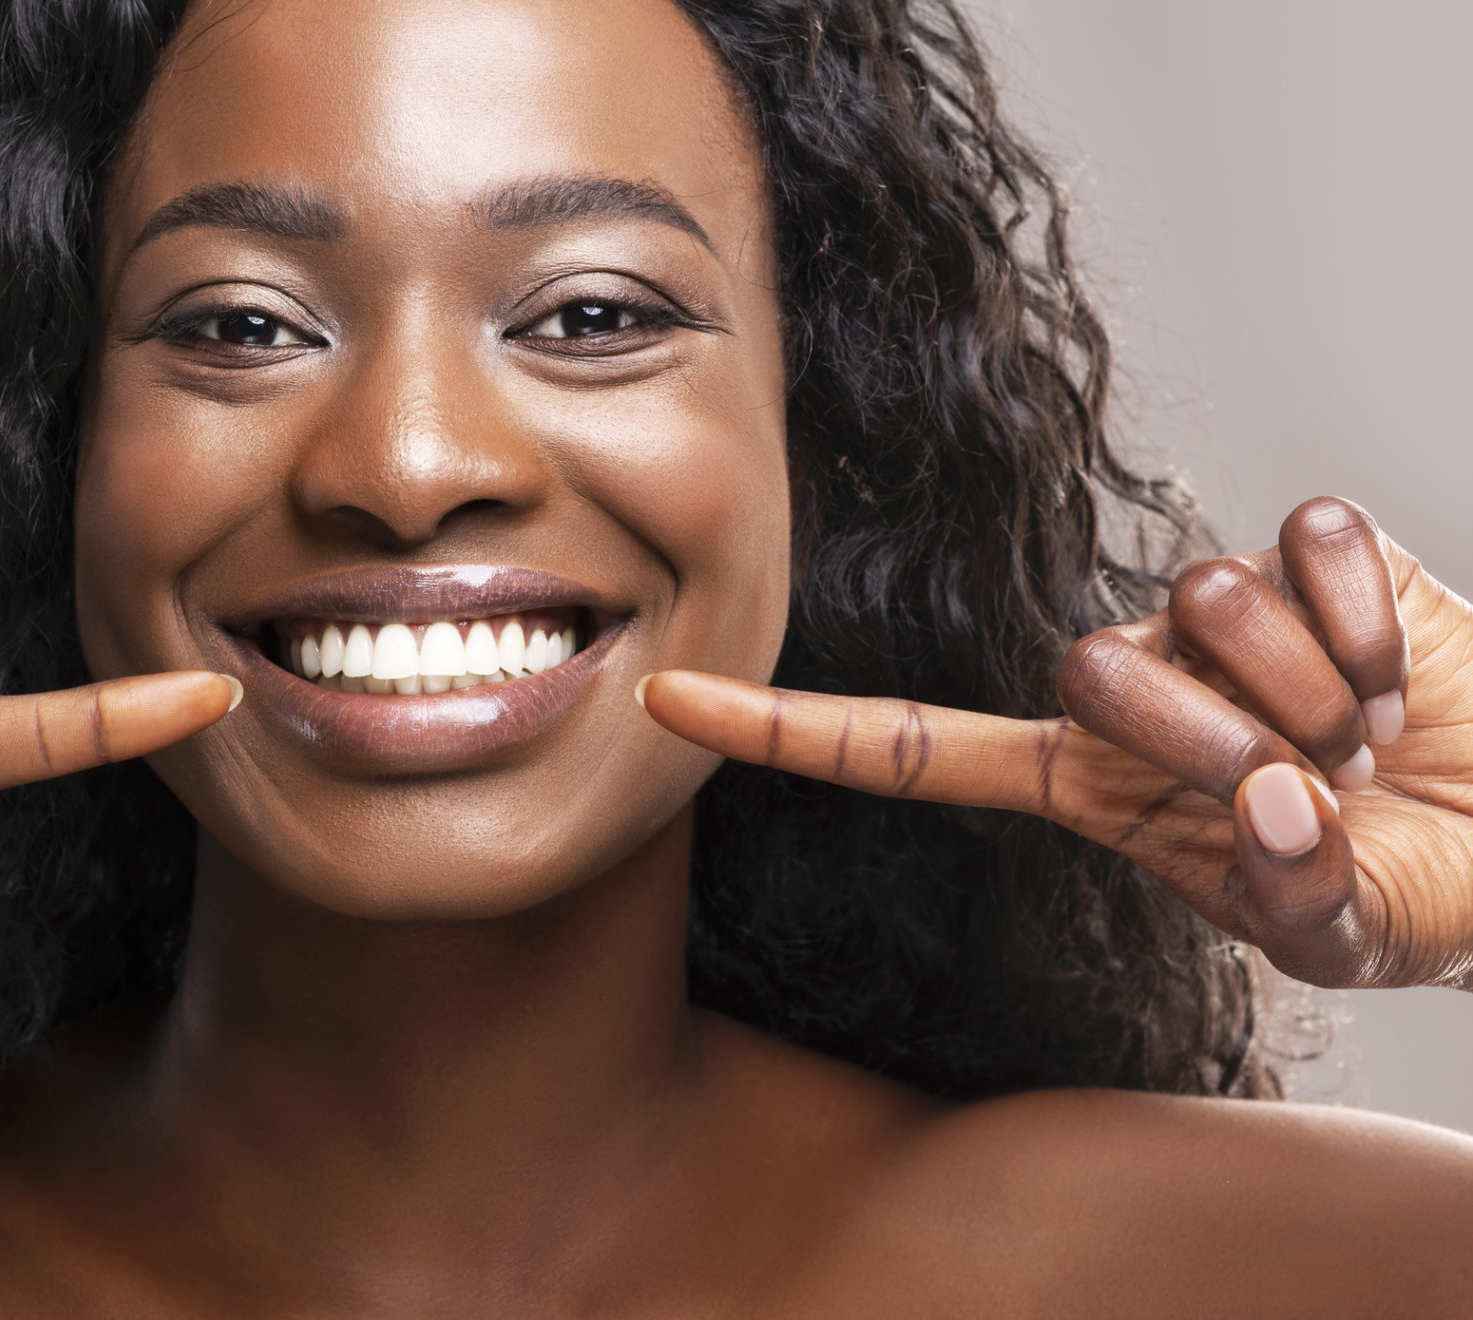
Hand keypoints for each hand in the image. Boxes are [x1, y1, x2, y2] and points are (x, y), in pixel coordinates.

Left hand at [640, 496, 1472, 990]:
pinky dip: (1373, 624)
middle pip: (1088, 666)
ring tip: (1361, 733)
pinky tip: (1398, 667)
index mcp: (1088, 781)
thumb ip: (1293, 893)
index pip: (905, 747)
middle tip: (1307, 779)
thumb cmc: (1409, 887)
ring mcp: (1211, 608)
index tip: (663, 703)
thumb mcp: (1338, 930)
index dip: (784, 729)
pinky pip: (1306, 545)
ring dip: (1310, 691)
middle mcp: (1130, 681)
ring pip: (1201, 599)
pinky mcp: (1308, 547)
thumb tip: (1272, 804)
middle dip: (1211, 739)